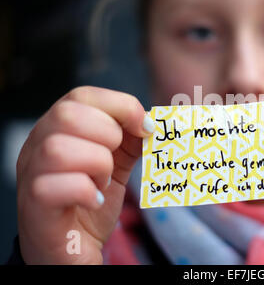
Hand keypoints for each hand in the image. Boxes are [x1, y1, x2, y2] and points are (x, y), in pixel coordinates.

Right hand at [16, 86, 153, 263]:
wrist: (73, 249)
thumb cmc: (92, 200)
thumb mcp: (115, 163)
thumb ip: (130, 140)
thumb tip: (150, 121)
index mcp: (57, 129)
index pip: (81, 95)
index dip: (120, 105)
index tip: (146, 127)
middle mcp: (36, 147)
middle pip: (67, 115)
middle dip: (108, 134)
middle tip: (116, 159)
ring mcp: (31, 177)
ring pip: (58, 149)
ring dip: (96, 164)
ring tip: (102, 182)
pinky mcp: (35, 208)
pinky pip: (52, 187)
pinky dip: (86, 191)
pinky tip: (96, 200)